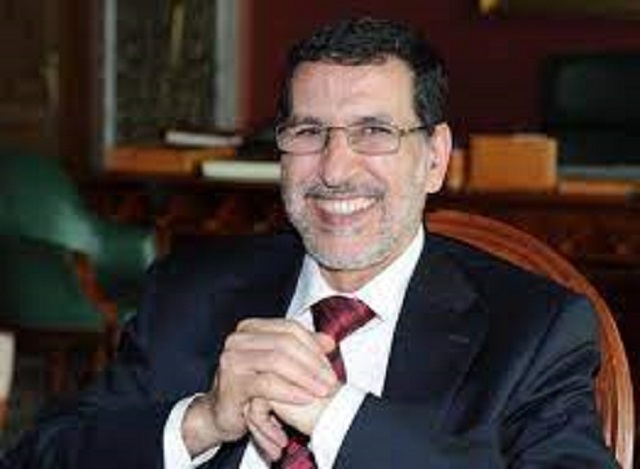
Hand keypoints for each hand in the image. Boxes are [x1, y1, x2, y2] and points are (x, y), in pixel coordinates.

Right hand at [181, 319, 336, 456]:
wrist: (222, 413)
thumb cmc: (252, 387)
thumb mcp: (279, 365)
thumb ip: (302, 349)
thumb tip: (329, 341)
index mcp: (250, 328)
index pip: (289, 328)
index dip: (313, 343)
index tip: (330, 359)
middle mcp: (238, 340)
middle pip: (285, 343)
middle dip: (312, 361)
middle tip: (330, 379)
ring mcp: (232, 360)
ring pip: (277, 361)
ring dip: (305, 376)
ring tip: (322, 390)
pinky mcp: (231, 384)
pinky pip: (267, 384)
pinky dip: (290, 391)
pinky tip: (305, 398)